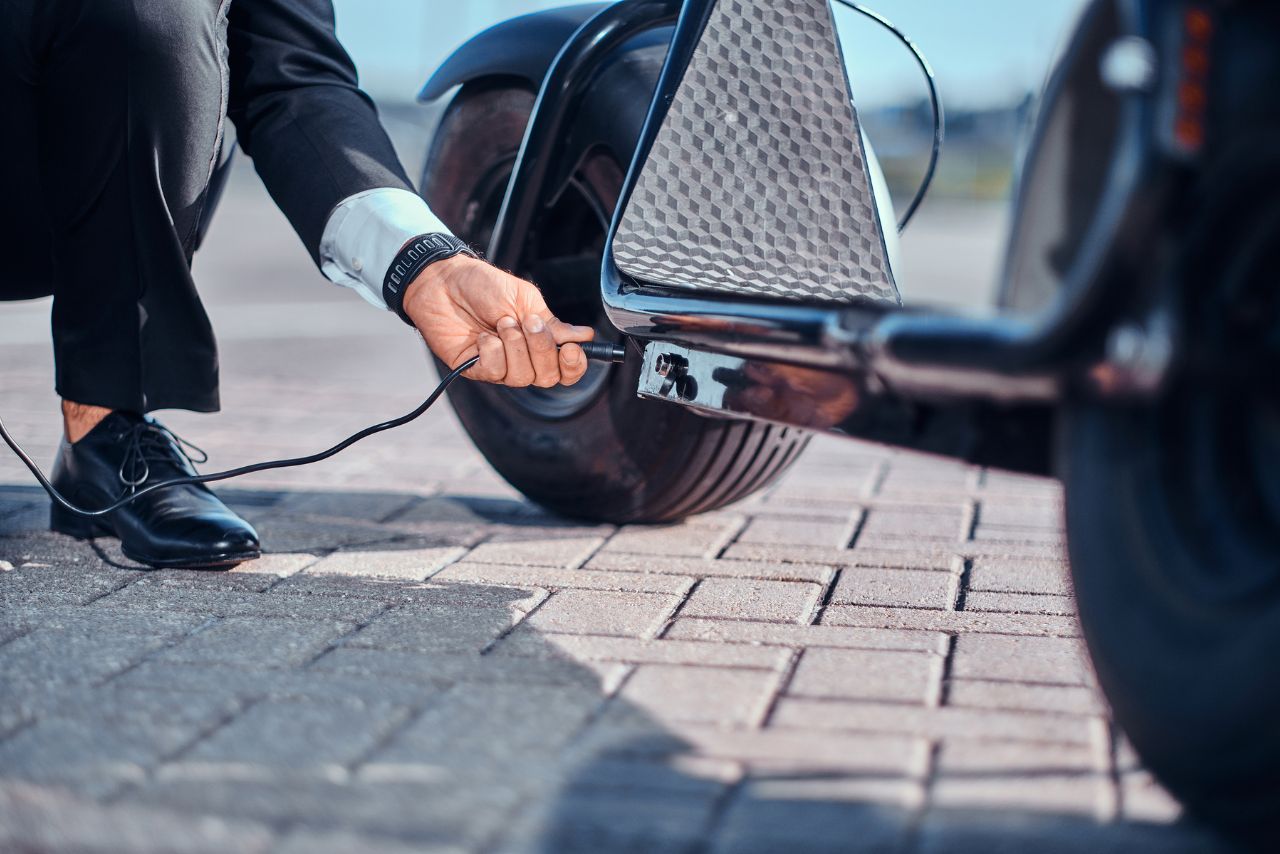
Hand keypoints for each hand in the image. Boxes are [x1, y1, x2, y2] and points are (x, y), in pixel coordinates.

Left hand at [403, 255, 595, 387]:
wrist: (445, 281)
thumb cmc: (484, 286)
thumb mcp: (525, 299)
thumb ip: (552, 323)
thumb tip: (584, 337)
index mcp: (540, 341)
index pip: (566, 369)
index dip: (575, 366)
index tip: (571, 349)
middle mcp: (522, 359)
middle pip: (548, 377)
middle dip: (542, 350)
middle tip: (527, 322)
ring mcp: (499, 366)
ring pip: (522, 377)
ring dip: (515, 346)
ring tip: (501, 323)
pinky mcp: (475, 369)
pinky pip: (495, 372)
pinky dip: (492, 351)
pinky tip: (482, 335)